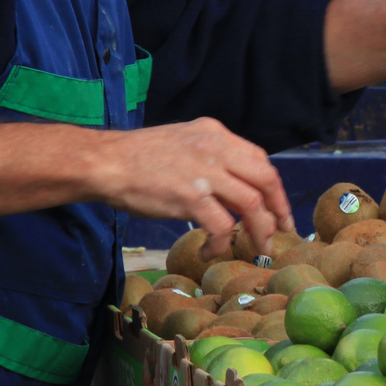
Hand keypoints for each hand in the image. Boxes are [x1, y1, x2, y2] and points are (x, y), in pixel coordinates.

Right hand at [93, 118, 290, 242]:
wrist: (105, 162)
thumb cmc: (136, 158)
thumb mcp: (183, 145)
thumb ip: (210, 159)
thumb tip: (232, 187)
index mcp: (215, 133)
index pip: (260, 159)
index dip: (273, 188)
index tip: (277, 209)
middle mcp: (216, 148)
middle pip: (266, 179)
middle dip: (278, 209)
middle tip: (279, 233)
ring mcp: (205, 172)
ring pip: (252, 205)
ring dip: (259, 231)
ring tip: (255, 249)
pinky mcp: (190, 196)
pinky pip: (222, 226)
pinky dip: (221, 243)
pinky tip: (208, 251)